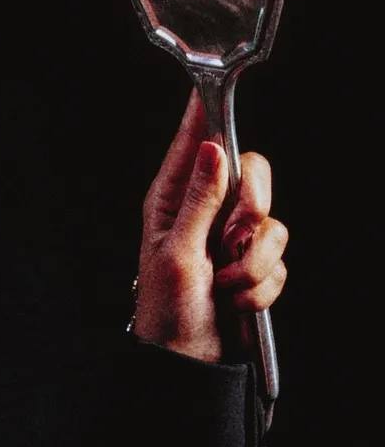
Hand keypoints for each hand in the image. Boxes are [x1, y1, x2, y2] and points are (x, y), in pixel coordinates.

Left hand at [132, 89, 288, 363]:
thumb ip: (199, 202)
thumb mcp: (176, 253)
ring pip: (273, 223)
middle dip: (253, 210)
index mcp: (172, 202)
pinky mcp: (254, 267)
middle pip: (253, 176)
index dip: (205, 117)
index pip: (195, 146)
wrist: (186, 361)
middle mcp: (205, 214)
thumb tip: (213, 150)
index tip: (211, 85)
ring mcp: (231, 240)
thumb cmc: (166, 309)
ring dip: (253, 263)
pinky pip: (279, 261)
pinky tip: (237, 300)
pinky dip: (260, 286)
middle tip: (234, 238)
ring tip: (225, 284)